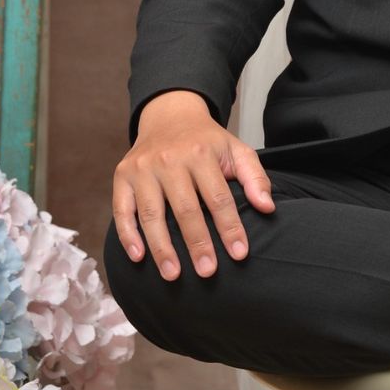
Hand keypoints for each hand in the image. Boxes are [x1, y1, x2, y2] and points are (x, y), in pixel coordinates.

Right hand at [112, 91, 275, 281]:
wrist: (169, 115)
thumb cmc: (206, 141)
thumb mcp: (236, 150)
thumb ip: (255, 177)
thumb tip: (267, 207)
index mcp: (201, 153)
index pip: (218, 197)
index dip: (230, 227)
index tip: (239, 254)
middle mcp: (169, 160)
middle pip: (185, 209)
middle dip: (197, 244)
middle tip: (207, 272)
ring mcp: (142, 168)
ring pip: (152, 214)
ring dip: (162, 248)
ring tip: (173, 275)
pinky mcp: (123, 176)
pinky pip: (122, 210)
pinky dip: (128, 235)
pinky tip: (138, 257)